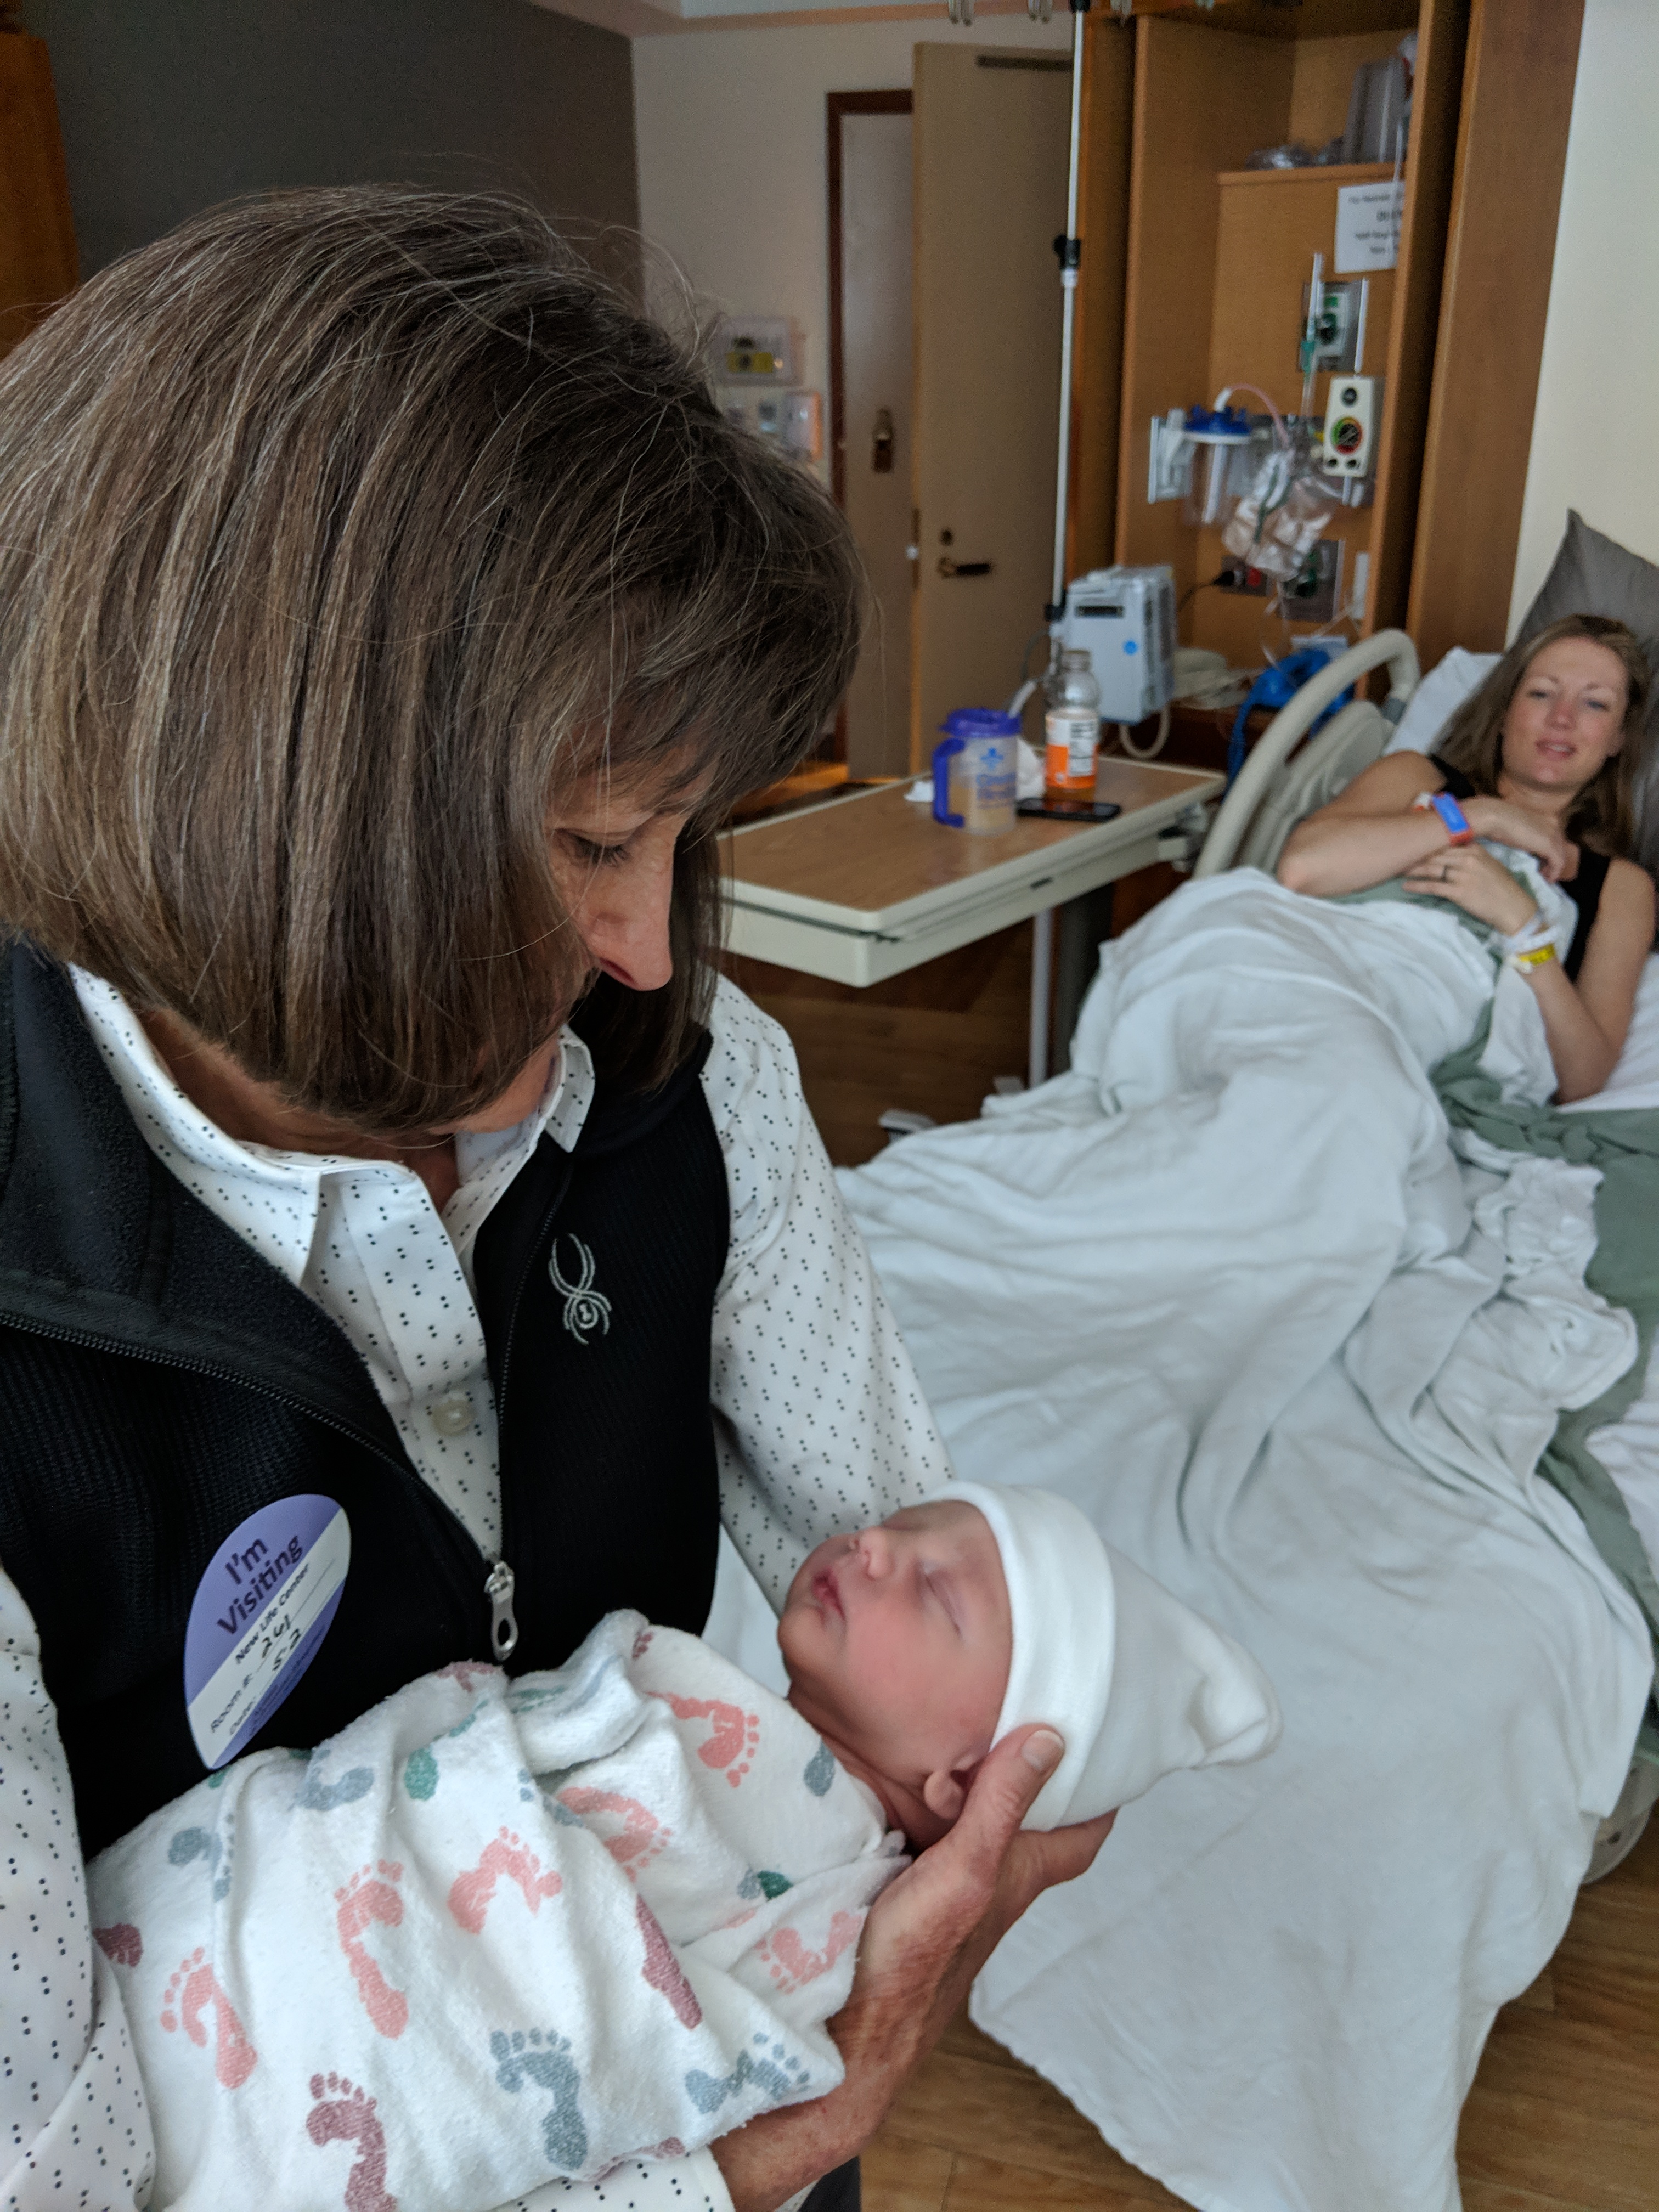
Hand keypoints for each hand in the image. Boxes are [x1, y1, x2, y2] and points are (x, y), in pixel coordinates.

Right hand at [710, 1726, 1113, 2211]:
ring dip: (972, 1783)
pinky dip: (927, 1803)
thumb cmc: (914, 1961)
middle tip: (1013, 1714)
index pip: (1082, 1833)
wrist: (851, 2026)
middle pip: (1027, 1819)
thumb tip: (1050, 1740)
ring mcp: (950, 1888)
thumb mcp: (966, 1870)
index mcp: (1019, 1874)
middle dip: (1026, 1771)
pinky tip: (902, 1777)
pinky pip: (931, 1832)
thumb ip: (1002, 1806)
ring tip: (956, 1729)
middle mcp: (992, 1879)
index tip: (1100, 1744)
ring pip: (977, 1823)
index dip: (1098, 1793)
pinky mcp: (908, 1890)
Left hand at [1402, 843, 1538, 935]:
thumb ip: (1470, 855)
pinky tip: (1406, 886)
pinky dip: (1417, 886)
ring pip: (1431, 868)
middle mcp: (1468, 859)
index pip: (1444, 843)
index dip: (1426, 844)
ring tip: (1396, 869)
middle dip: (1414, 855)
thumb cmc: (1502, 887)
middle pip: (1434, 854)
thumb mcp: (1488, 863)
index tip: (1411, 843)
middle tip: (1396, 856)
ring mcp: (1463, 875)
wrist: (1514, 907)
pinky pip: (1433, 887)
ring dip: (1411, 869)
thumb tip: (1451, 851)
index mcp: (1475, 849)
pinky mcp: (1459, 892)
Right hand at [1460, 797, 1573, 882]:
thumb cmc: (1497, 820)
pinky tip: (1546, 879)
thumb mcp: (1516, 827)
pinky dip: (1553, 873)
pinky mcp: (1550, 845)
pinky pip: (1558, 863)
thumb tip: (1524, 846)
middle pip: (1559, 847)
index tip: (1540, 862)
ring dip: (1553, 869)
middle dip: (1552, 861)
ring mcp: (1553, 834)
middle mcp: (1554, 824)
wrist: (1494, 817)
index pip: (1554, 838)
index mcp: (1546, 817)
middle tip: (1542, 872)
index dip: (1549, 852)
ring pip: (1560, 855)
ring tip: (1543, 877)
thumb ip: (1525, 834)